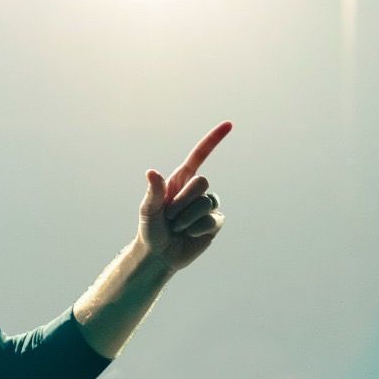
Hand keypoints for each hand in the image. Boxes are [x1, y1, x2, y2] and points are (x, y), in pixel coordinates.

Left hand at [138, 122, 230, 272]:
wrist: (160, 254)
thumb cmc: (150, 229)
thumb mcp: (148, 210)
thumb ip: (154, 192)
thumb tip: (151, 172)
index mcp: (180, 180)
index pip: (199, 155)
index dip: (214, 140)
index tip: (229, 124)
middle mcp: (196, 190)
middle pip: (202, 181)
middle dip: (183, 201)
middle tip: (170, 216)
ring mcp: (208, 205)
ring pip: (207, 202)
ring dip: (187, 217)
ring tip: (177, 227)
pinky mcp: (215, 222)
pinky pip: (212, 219)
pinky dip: (197, 228)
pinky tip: (189, 234)